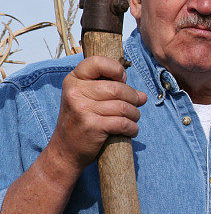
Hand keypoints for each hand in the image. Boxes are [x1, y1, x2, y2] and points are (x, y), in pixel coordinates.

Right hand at [49, 56, 146, 174]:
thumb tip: (142, 96)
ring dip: (135, 114)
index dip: (116, 69)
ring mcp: (82, 109)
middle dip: (133, 97)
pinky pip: (123, 123)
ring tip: (133, 118)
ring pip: (123, 107)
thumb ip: (111, 91)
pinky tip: (131, 130)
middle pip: (118, 88)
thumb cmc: (81, 121)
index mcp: (73, 80)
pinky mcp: (91, 126)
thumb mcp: (87, 99)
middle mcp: (75, 92)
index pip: (97, 62)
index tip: (122, 79)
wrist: (65, 150)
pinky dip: (132, 128)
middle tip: (136, 104)